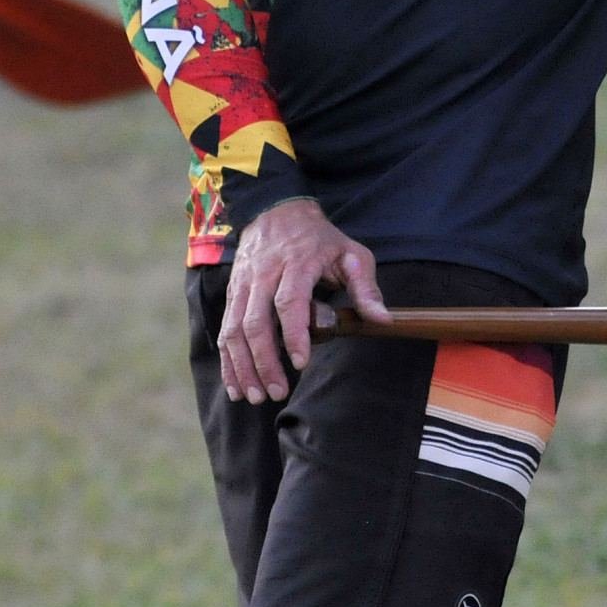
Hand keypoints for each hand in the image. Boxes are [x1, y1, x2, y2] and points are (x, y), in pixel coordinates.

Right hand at [217, 197, 388, 404]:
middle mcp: (263, 275)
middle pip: (255, 322)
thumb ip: (366, 287)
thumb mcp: (351, 254)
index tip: (301, 363)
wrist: (276, 210)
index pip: (289, 301)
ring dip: (242, 366)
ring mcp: (243, 285)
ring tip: (254, 396)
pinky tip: (235, 385)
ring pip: (234, 330)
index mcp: (296, 263)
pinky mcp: (232, 294)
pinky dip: (227, 360)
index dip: (293, 334)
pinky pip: (224, 330)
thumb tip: (383, 320)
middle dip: (264, 361)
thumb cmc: (319, 239)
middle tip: (277, 392)